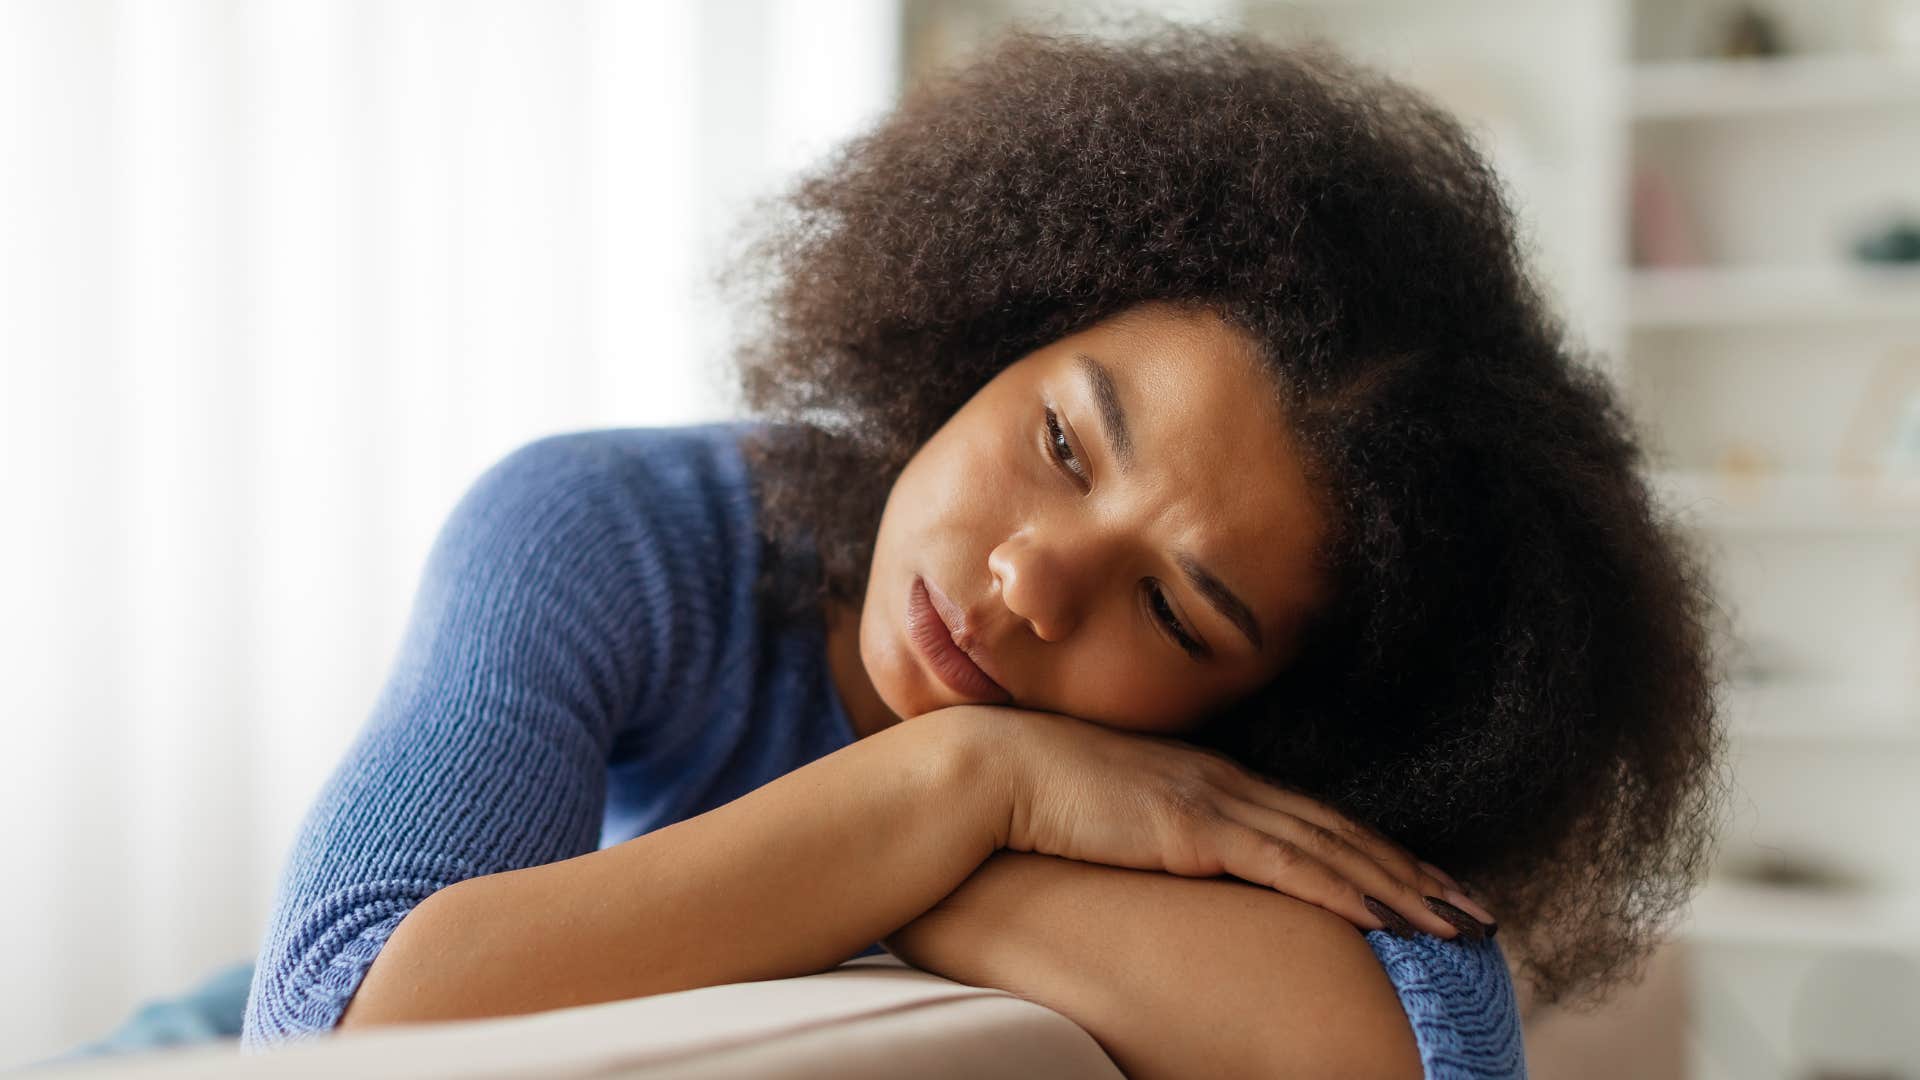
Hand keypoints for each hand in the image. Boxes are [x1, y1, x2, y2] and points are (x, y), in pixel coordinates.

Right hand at [940, 704, 1495, 940]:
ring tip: (1458, 923)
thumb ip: (1149, 833)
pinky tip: (1387, 915)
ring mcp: (1216, 801)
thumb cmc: (1030, 797)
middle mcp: (1227, 783)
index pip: (1313, 821)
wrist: (988, 770)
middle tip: (1478, 909)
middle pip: (1342, 833)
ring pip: (1333, 848)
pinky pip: (1289, 863)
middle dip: (1416, 873)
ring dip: (1404, 888)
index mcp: (1209, 781)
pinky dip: (1345, 888)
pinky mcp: (1196, 826)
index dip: (1376, 853)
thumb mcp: (1109, 815)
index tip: (1426, 884)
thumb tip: (1164, 864)